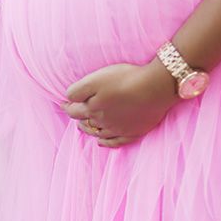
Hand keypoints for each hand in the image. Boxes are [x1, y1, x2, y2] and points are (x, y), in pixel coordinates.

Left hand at [62, 59, 179, 147]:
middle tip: (73, 112)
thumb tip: (68, 99)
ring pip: (97, 132)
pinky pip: (115, 142)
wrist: (155, 88)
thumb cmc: (126, 78)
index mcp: (92, 106)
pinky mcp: (132, 132)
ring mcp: (117, 128)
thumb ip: (79, 90)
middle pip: (84, 121)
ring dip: (88, 129)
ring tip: (84, 126)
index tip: (65, 102)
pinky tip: (101, 141)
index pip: (73, 109)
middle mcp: (102, 120)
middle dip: (77, 117)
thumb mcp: (97, 78)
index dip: (68, 104)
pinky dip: (105, 142)